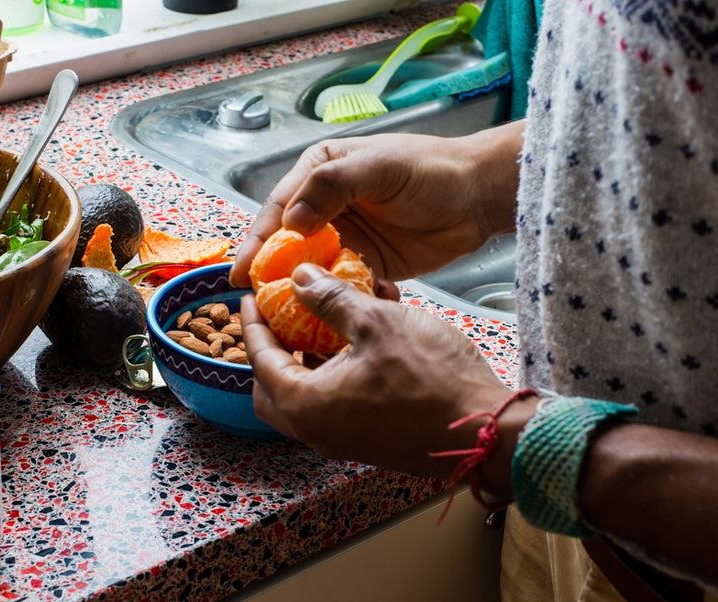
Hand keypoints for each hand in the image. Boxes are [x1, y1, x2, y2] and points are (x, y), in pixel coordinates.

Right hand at [230, 125, 523, 290]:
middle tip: (252, 302)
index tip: (241, 269)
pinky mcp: (365, 266)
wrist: (476, 197)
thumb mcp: (378, 166)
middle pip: (286, 244)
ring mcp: (344, 239)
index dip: (257, 240)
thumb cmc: (430, 170)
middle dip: (269, 273)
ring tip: (278, 318)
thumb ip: (333, 186)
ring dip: (296, 292)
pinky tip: (320, 319)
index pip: (278, 209)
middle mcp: (325, 208)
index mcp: (319, 174)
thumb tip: (292, 220)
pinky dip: (331, 301)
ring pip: (308, 269)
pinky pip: (339, 286)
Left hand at [241, 263, 521, 481]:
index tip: (251, 297)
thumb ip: (331, 299)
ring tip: (322, 321)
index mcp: (306, 405)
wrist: (486, 430)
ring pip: (306, 397)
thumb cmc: (432, 377)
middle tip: (278, 317)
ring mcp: (343, 441)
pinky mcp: (369, 442)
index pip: (261, 360)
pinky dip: (335, 373)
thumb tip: (301, 279)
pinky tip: (360, 341)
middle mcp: (317, 430)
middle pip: (272, 389)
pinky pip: (335, 405)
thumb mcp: (377, 322)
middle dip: (272, 351)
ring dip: (308, 360)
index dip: (254, 324)